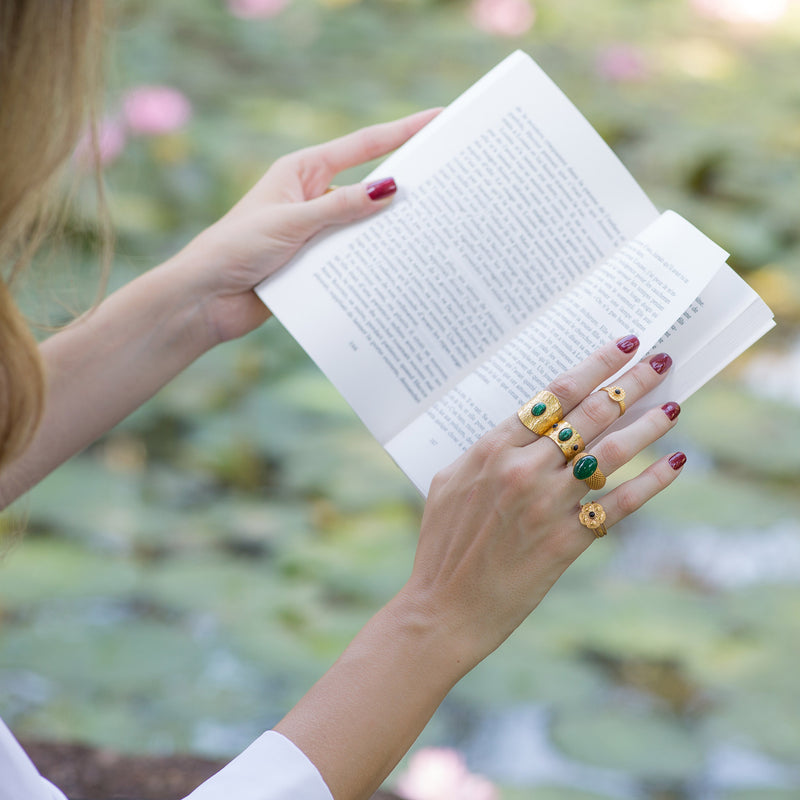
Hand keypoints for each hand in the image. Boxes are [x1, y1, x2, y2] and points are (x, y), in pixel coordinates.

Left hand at [170, 108, 440, 344]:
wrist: (206, 299)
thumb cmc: (236, 248)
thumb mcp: (292, 222)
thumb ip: (341, 207)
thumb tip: (390, 188)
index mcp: (302, 172)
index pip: (362, 147)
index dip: (401, 132)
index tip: (436, 119)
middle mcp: (311, 198)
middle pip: (367, 188)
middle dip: (402, 187)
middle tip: (443, 184)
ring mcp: (314, 232)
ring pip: (362, 227)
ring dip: (385, 232)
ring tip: (426, 232)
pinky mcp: (314, 265)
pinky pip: (350, 259)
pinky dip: (369, 264)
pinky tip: (395, 269)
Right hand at [402, 337, 683, 667]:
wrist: (445, 607)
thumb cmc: (442, 544)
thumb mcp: (450, 483)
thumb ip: (485, 452)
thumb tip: (519, 427)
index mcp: (492, 449)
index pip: (554, 395)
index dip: (593, 366)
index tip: (620, 347)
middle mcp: (524, 469)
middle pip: (590, 414)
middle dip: (630, 383)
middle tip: (660, 362)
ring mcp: (547, 504)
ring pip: (611, 452)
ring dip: (648, 425)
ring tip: (672, 407)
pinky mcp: (566, 540)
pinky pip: (620, 504)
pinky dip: (651, 482)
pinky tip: (673, 464)